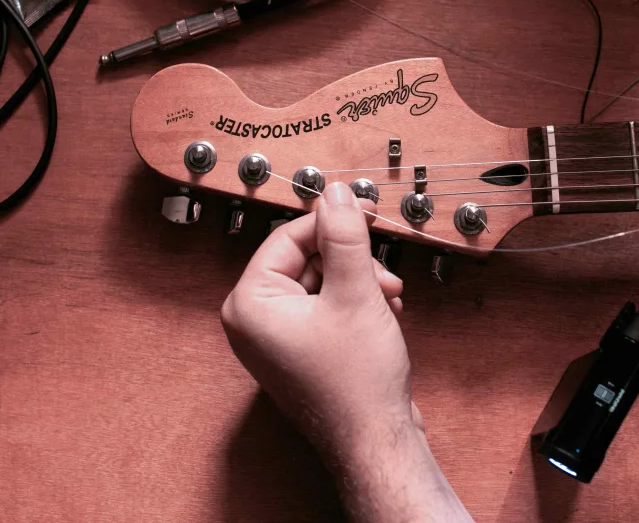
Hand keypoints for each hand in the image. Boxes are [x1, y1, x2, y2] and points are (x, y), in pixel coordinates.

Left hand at [221, 182, 412, 453]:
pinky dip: (356, 304)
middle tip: (382, 269)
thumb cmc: (356, 384)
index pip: (287, 238)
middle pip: (304, 260)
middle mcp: (254, 322)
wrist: (375, 444)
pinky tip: (384, 314)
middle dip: (350, 261)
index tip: (364, 212)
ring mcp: (276, 341)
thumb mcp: (355, 291)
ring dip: (359, 283)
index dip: (331, 222)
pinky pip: (324, 309)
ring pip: (320, 284)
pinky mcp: (300, 353)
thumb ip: (344, 236)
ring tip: (389, 299)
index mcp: (250, 304)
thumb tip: (335, 194)